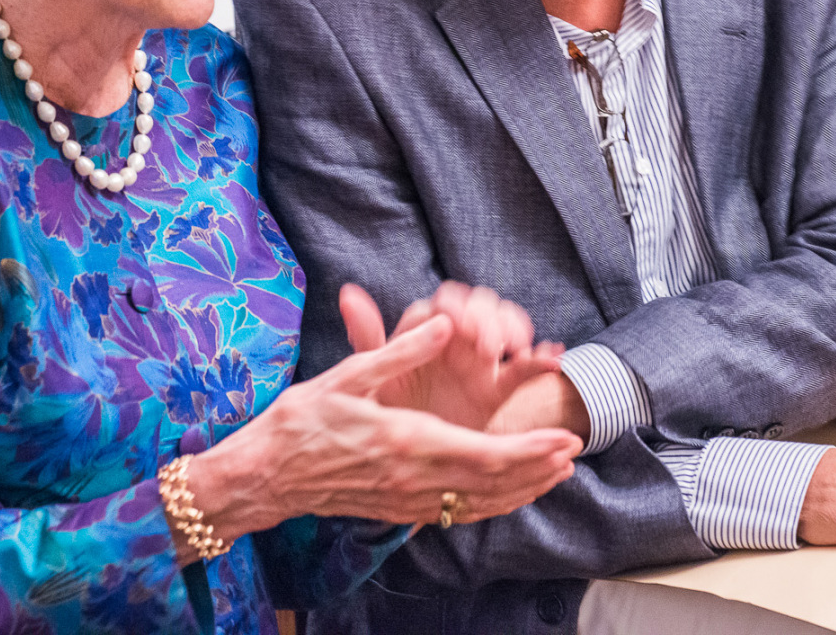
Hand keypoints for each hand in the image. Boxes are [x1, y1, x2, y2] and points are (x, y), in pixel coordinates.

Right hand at [182, 315, 582, 558]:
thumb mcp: (346, 376)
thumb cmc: (298, 423)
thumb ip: (399, 351)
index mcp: (405, 441)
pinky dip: (488, 504)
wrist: (263, 476)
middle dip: (537, 469)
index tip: (562, 439)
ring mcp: (405, 501)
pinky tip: (504, 496)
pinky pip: (454, 513)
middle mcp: (412, 478)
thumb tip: (441, 323)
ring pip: (477, 502)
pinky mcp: (396, 511)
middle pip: (491, 482)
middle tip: (572, 453)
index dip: (529, 450)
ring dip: (520, 490)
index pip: (484, 453)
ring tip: (553, 475)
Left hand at [341, 281, 564, 430]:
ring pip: (506, 326)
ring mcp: (480, 361)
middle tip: (489, 344)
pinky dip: (541, 360)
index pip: (444, 303)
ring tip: (516, 350)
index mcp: (424, 331)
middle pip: (482, 307)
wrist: (405, 453)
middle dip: (490, 319)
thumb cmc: (384, 407)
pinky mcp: (499, 388)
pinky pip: (524, 369)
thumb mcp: (371, 374)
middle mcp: (454, 338)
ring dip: (514, 331)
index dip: (456, 308)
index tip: (458, 324)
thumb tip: (348, 293)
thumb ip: (369, 336)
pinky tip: (552, 358)